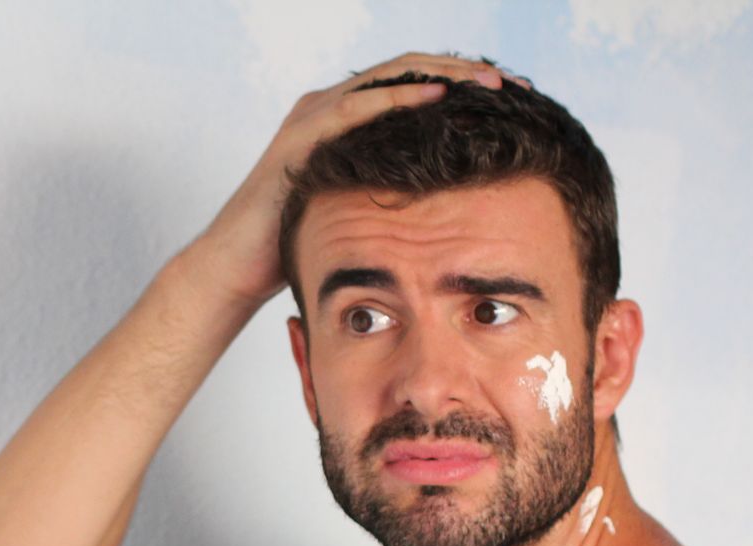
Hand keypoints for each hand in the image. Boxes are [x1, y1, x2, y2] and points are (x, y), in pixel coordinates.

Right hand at [186, 52, 523, 306]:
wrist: (238, 268)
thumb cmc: (294, 246)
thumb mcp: (359, 213)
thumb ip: (392, 193)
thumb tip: (450, 209)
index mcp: (345, 121)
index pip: (413, 86)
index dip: (462, 86)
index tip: (513, 101)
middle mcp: (329, 107)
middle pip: (409, 70)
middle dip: (464, 72)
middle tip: (514, 85)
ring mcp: (313, 115)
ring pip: (390, 75)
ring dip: (443, 75)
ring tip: (489, 85)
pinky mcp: (301, 135)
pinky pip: (357, 105)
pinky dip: (400, 97)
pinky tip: (438, 97)